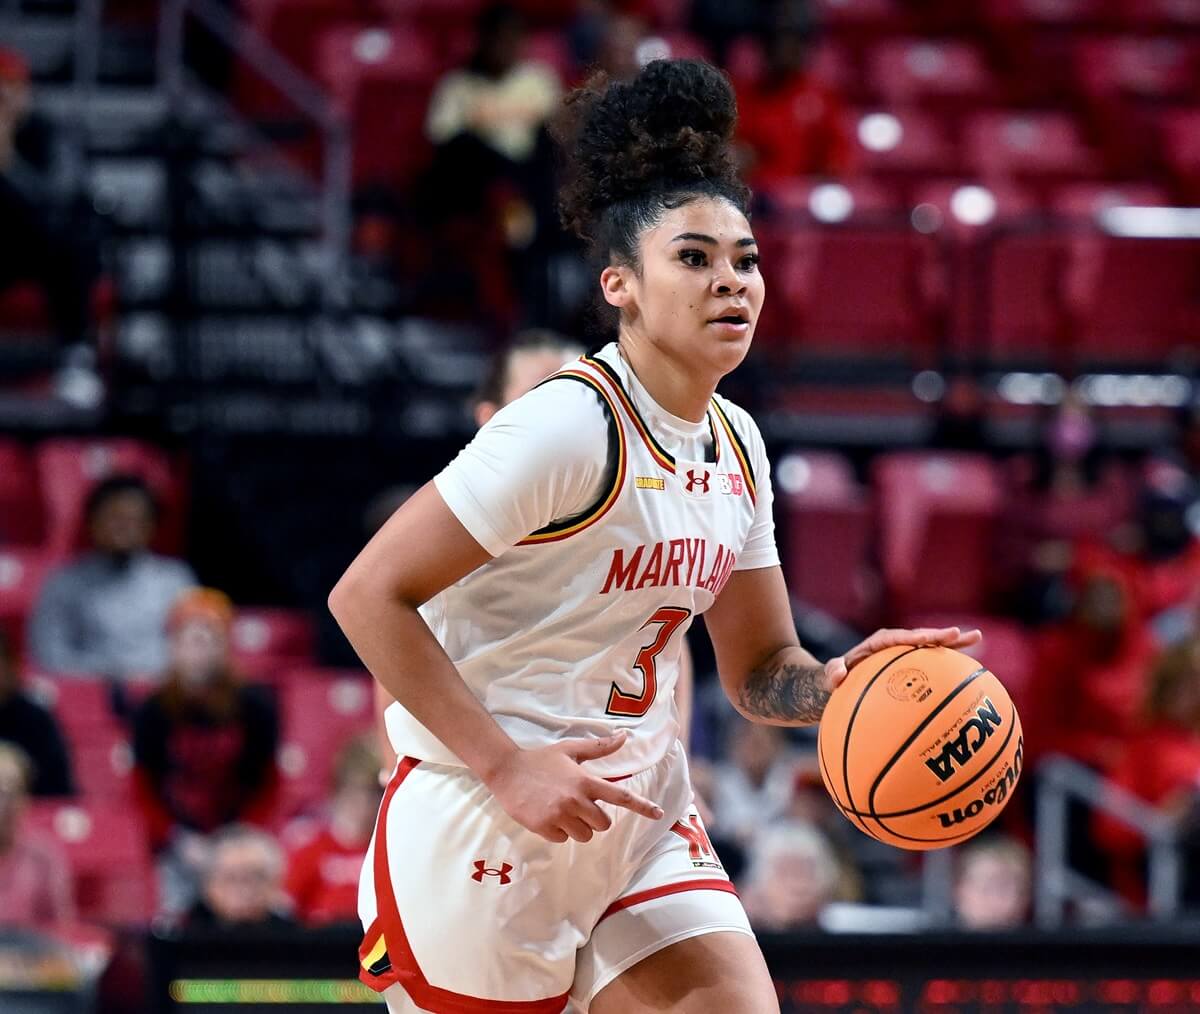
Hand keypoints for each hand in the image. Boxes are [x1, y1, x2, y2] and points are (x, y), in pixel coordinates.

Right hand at [484, 730, 664, 843]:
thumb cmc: (541, 759)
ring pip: (584, 835)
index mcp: (584, 781)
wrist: (506, 770)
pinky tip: (547, 815)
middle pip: (602, 824)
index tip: (659, 813)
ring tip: (561, 809)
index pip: (620, 796)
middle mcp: (575, 800)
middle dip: (595, 819)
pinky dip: (559, 831)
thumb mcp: (570, 750)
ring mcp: (559, 815)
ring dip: (577, 827)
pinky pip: (563, 839)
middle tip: (579, 806)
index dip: (642, 806)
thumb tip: (624, 736)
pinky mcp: (544, 827)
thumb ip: (599, 747)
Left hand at [823, 626, 982, 691]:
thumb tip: (838, 672)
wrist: (837, 684)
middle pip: (921, 637)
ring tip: (977, 638)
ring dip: (952, 644)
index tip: (931, 639)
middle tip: (963, 634)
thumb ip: (831, 672)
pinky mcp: (911, 666)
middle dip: (940, 635)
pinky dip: (950, 663)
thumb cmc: (832, 679)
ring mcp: (905, 654)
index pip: (899, 638)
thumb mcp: (827, 676)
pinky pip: (932, 664)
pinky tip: (972, 670)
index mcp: (878, 643)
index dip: (915, 637)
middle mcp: (894, 644)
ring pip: (931, 647)